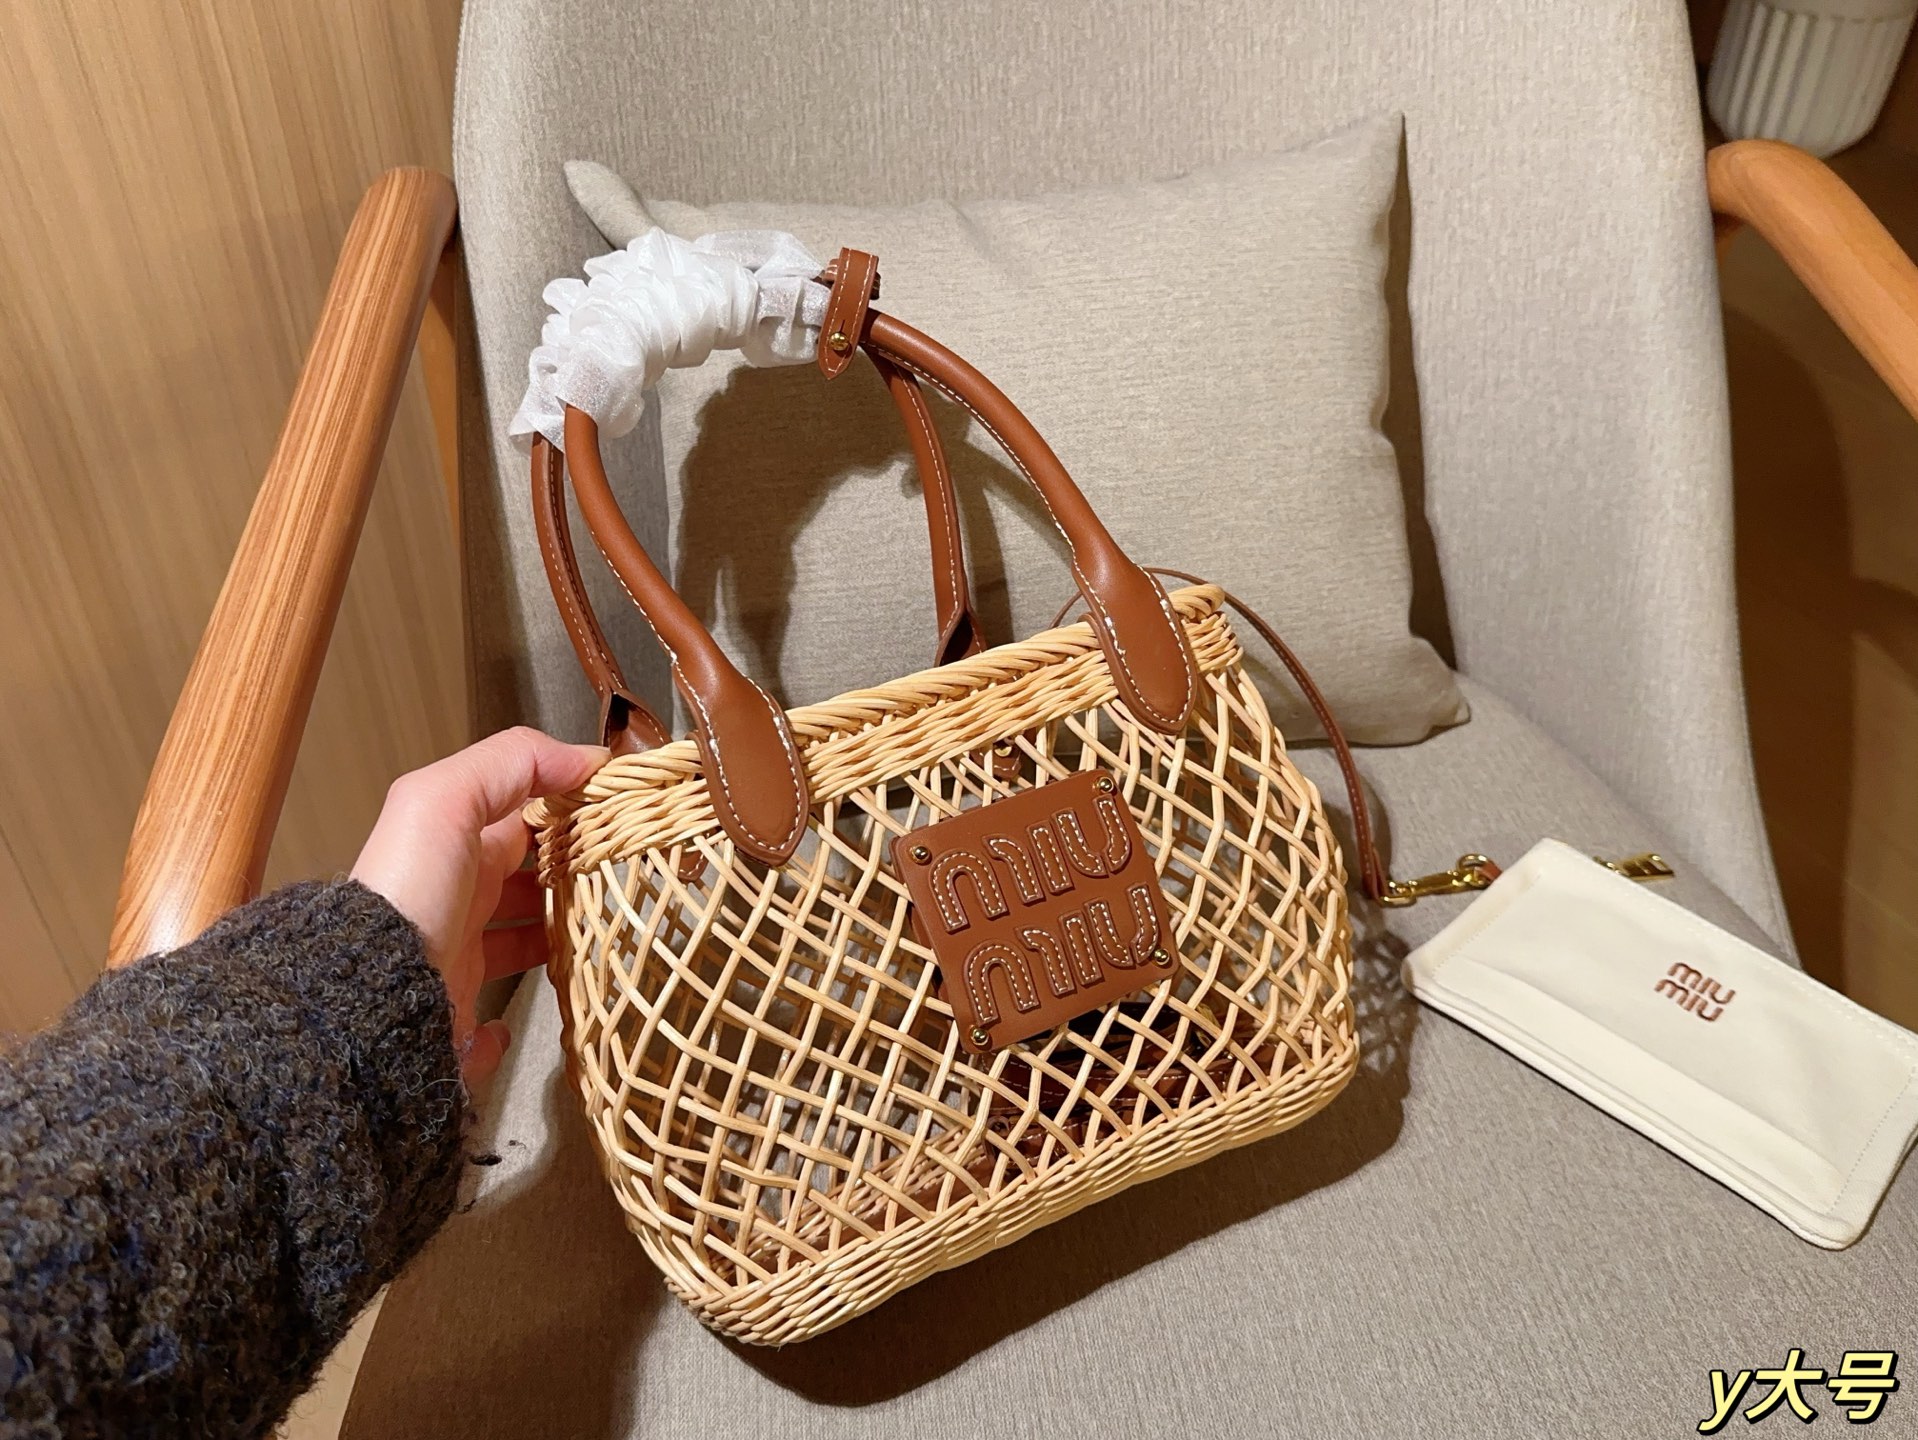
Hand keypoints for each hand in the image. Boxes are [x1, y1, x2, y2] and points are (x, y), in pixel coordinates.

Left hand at [351, 727, 606, 1086]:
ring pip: (524, 947)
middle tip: (634, 881)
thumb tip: (588, 759)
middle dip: (577, 879)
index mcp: (456, 845)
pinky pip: (492, 1024)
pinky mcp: (461, 1016)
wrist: (372, 995)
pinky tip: (538, 1011)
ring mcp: (460, 959)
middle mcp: (458, 899)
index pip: (525, 817)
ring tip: (610, 941)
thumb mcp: (446, 800)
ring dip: (561, 943)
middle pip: (530, 882)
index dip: (572, 810)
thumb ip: (514, 762)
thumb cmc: (411, 890)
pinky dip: (509, 1026)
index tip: (627, 818)